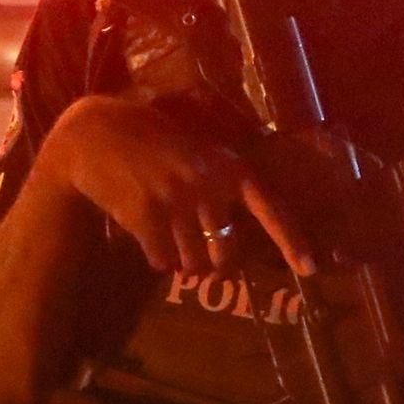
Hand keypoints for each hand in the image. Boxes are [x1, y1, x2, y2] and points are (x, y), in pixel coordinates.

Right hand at [38, 95, 306, 278]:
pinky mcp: (146, 216)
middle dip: (213, 262)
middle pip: (226, 253)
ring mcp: (176, 201)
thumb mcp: (195, 149)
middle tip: (200, 256)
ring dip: (181, 262)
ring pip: (192, 263)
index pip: (269, 207)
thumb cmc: (148, 140)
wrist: (94, 134)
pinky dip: (156, 259)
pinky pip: (161, 261)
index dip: (291, 241)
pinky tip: (146, 238)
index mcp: (227, 165)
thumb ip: (218, 185)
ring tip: (167, 239)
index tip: (309, 269)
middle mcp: (207, 184)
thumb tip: (229, 244)